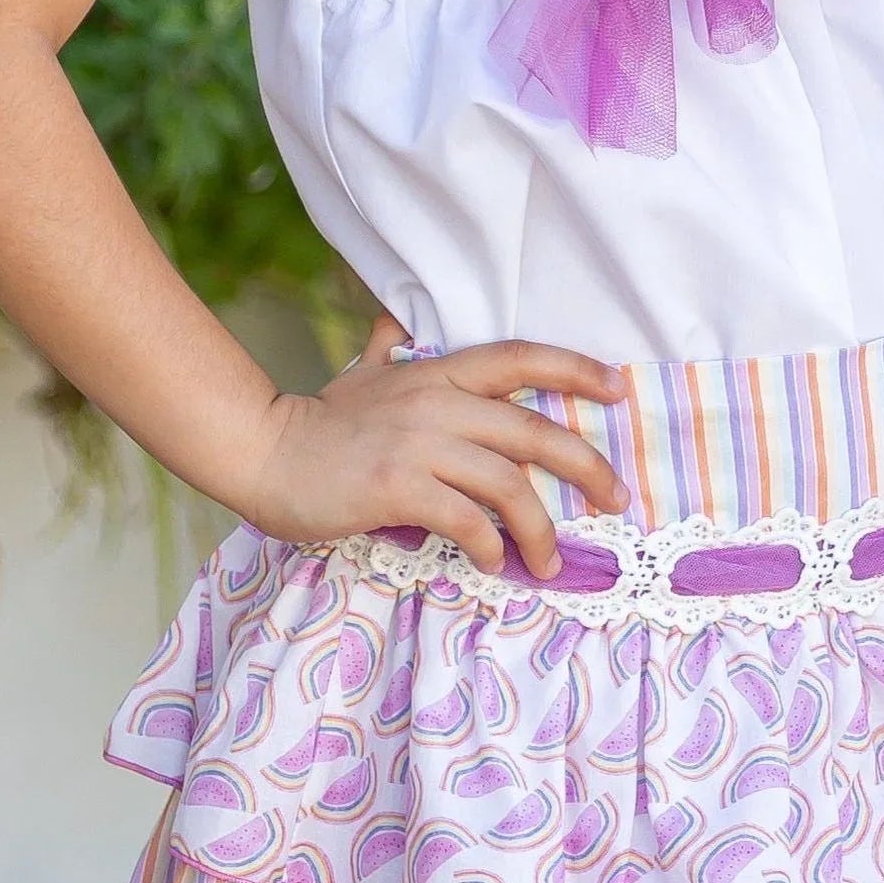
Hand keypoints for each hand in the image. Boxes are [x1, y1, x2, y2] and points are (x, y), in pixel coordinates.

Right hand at [243, 312, 630, 578]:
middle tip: (618, 496)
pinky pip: (466, 523)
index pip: (520, 357)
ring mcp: (419, 445)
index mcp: (438, 372)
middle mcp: (437, 402)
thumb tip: (401, 318)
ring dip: (540, 530)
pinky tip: (495, 564)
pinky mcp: (398, 487)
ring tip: (548, 560)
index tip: (618, 388)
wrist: (265, 453)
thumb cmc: (321, 421)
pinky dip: (490, 548)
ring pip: (508, 485)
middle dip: (586, 466)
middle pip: (534, 431)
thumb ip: (392, 346)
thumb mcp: (364, 371)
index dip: (574, 369)